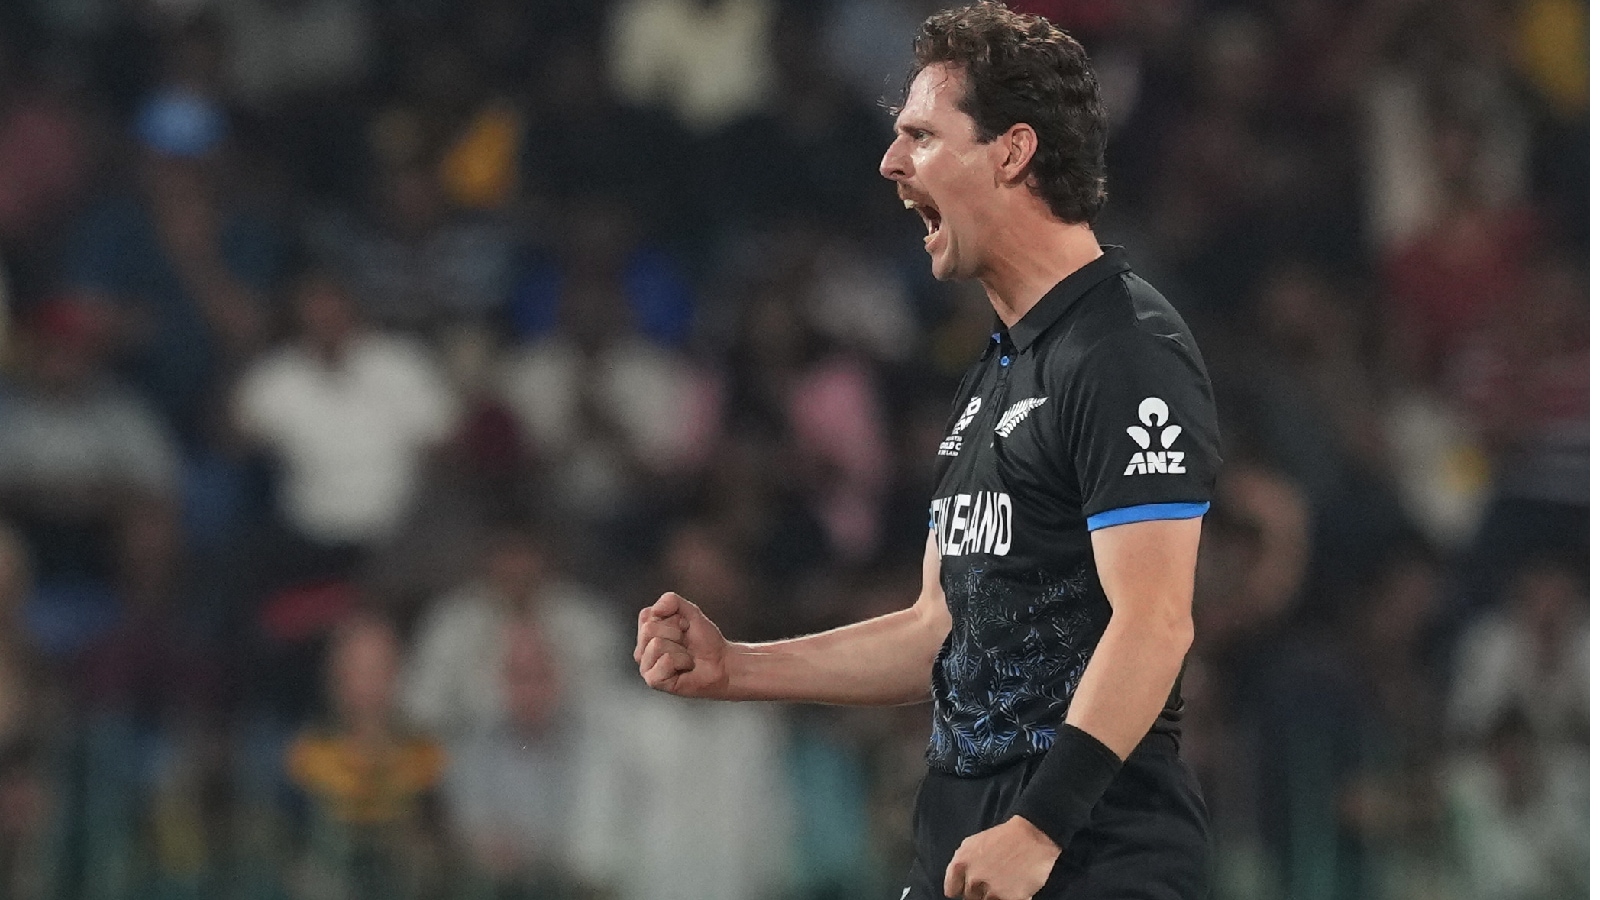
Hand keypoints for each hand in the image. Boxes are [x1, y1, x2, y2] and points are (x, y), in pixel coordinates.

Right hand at [633, 592, 730, 697]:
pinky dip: (682, 661)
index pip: (647, 615)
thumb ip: (671, 600)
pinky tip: (685, 668)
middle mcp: (642, 650)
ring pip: (657, 645)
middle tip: (685, 643)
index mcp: (646, 632)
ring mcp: (646, 667)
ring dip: (680, 649)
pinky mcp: (654, 681)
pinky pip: (666, 661)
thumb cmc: (705, 641)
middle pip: (649, 629)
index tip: (684, 627)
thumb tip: (655, 610)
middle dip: (676, 632)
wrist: (721, 663)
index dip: (672, 618)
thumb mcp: (690, 612)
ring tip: (686, 657)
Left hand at [944, 815, 1060, 899]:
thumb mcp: (973, 843)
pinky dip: (1009, 898)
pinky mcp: (1007, 899)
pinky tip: (1014, 885)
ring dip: (994, 895)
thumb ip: (961, 863)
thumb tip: (953, 883)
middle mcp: (973, 878)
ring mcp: (990, 890)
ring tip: (1005, 880)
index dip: (962, 887)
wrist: (1033, 838)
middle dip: (979, 890)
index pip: (952, 890)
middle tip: (993, 877)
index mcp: (961, 863)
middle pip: (970, 897)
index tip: (970, 884)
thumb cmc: (1004, 838)